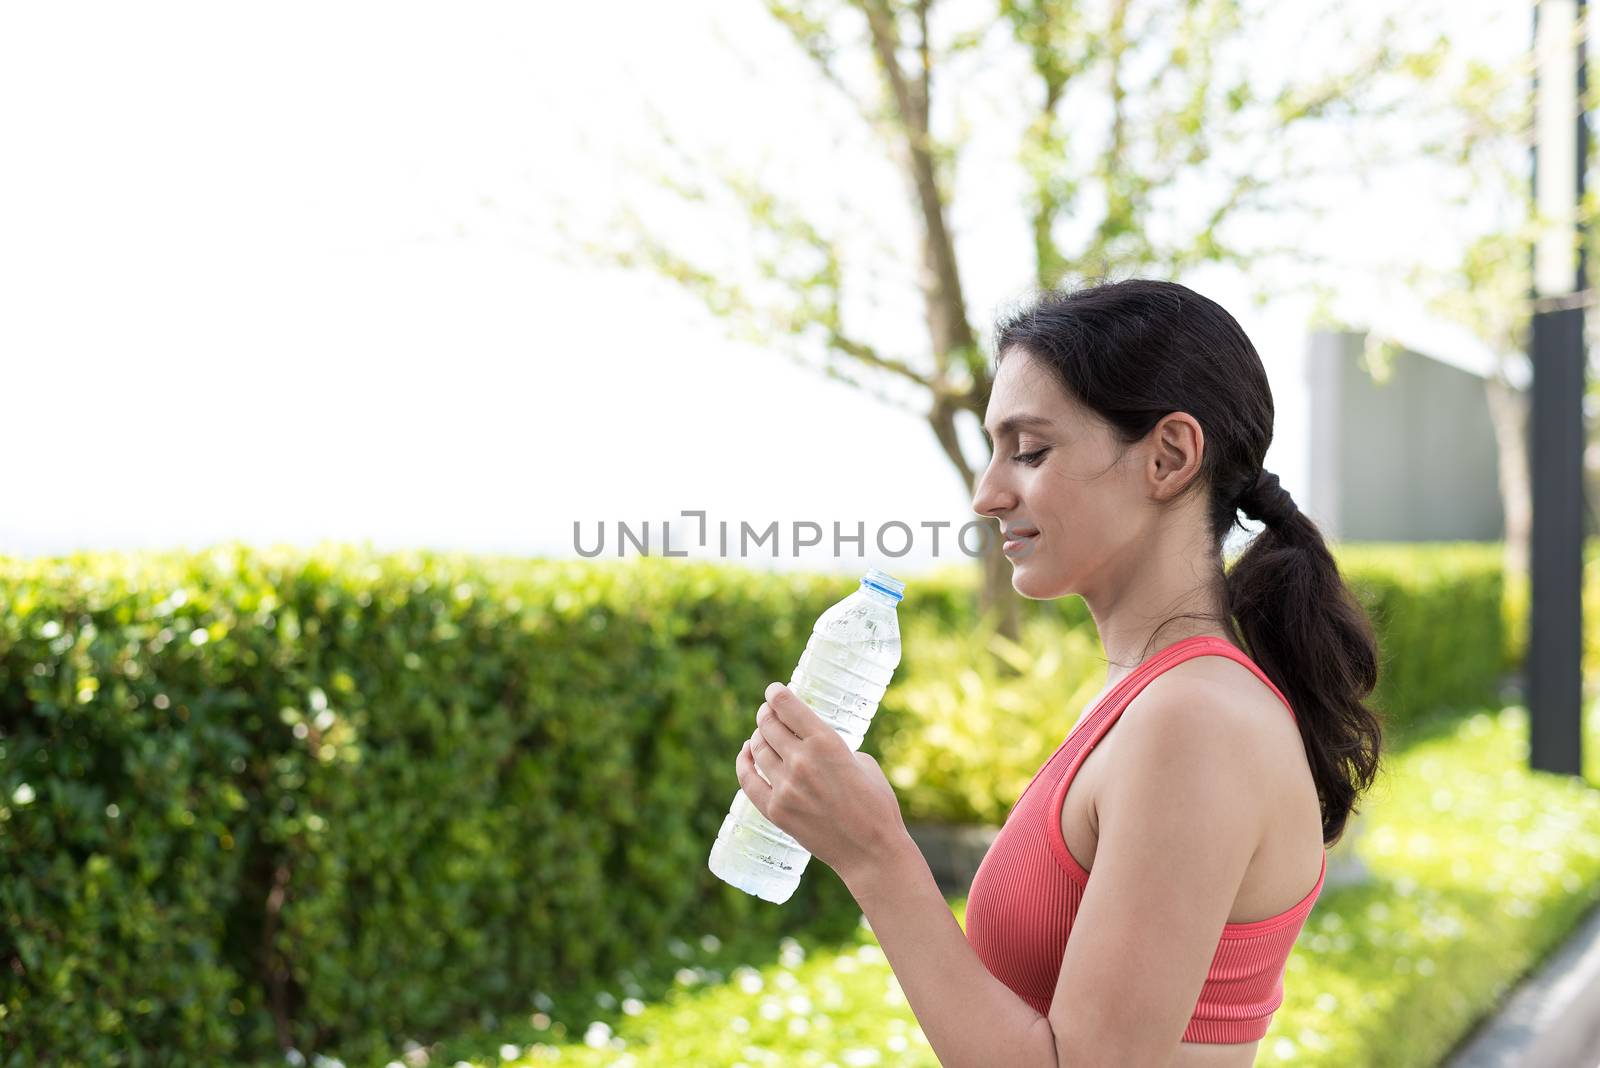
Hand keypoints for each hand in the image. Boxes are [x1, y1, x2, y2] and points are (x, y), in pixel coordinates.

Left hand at [736, 681, 907, 886]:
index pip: (787, 706)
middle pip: (768, 725)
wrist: (872, 852)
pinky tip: (746, 753)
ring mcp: (785, 787)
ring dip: (759, 736)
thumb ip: (834, 748)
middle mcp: (801, 760)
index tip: (774, 691)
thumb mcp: (863, 762)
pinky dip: (744, 762)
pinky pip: (748, 780)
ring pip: (758, 749)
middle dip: (766, 713)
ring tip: (762, 733)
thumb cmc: (876, 805)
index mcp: (826, 742)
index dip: (776, 694)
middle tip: (768, 711)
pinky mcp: (776, 811)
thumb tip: (813, 744)